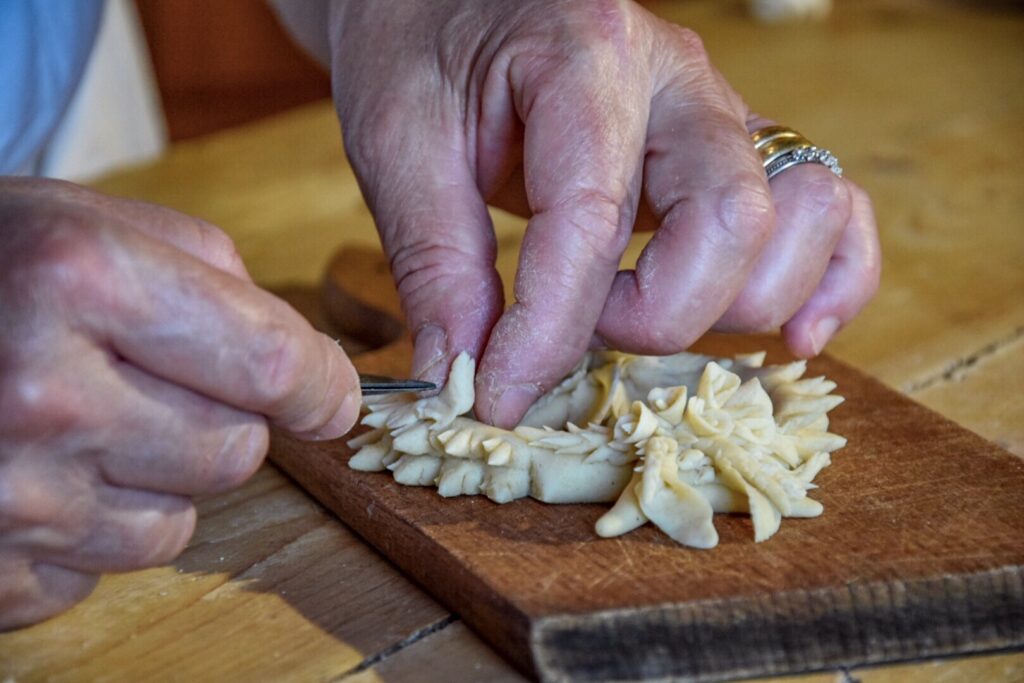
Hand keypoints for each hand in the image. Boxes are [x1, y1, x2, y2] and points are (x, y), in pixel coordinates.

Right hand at [0, 179, 359, 628]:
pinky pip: (102, 569)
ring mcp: (10, 495)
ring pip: (179, 524)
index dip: (322, 386)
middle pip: (237, 452)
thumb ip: (214, 274)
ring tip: (87, 426)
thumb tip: (307, 363)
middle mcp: (44, 394)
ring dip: (160, 481)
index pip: (272, 365)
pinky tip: (40, 473)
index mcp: (82, 281)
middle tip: (165, 387)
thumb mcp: (91, 220)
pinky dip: (90, 529)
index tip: (331, 396)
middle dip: (228, 422)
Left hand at [327, 0, 879, 426]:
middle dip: (653, 317)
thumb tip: (458, 378)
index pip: (594, 220)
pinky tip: (789, 337)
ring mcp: (721, 112)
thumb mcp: (399, 145)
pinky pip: (831, 212)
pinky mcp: (735, 150)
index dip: (549, 333)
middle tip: (573, 327)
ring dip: (737, 304)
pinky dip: (827, 282)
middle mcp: (679, 79)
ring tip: (643, 314)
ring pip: (801, 220)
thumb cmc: (422, 49)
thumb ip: (436, 263)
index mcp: (588, 57)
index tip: (498, 396)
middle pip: (731, 223)